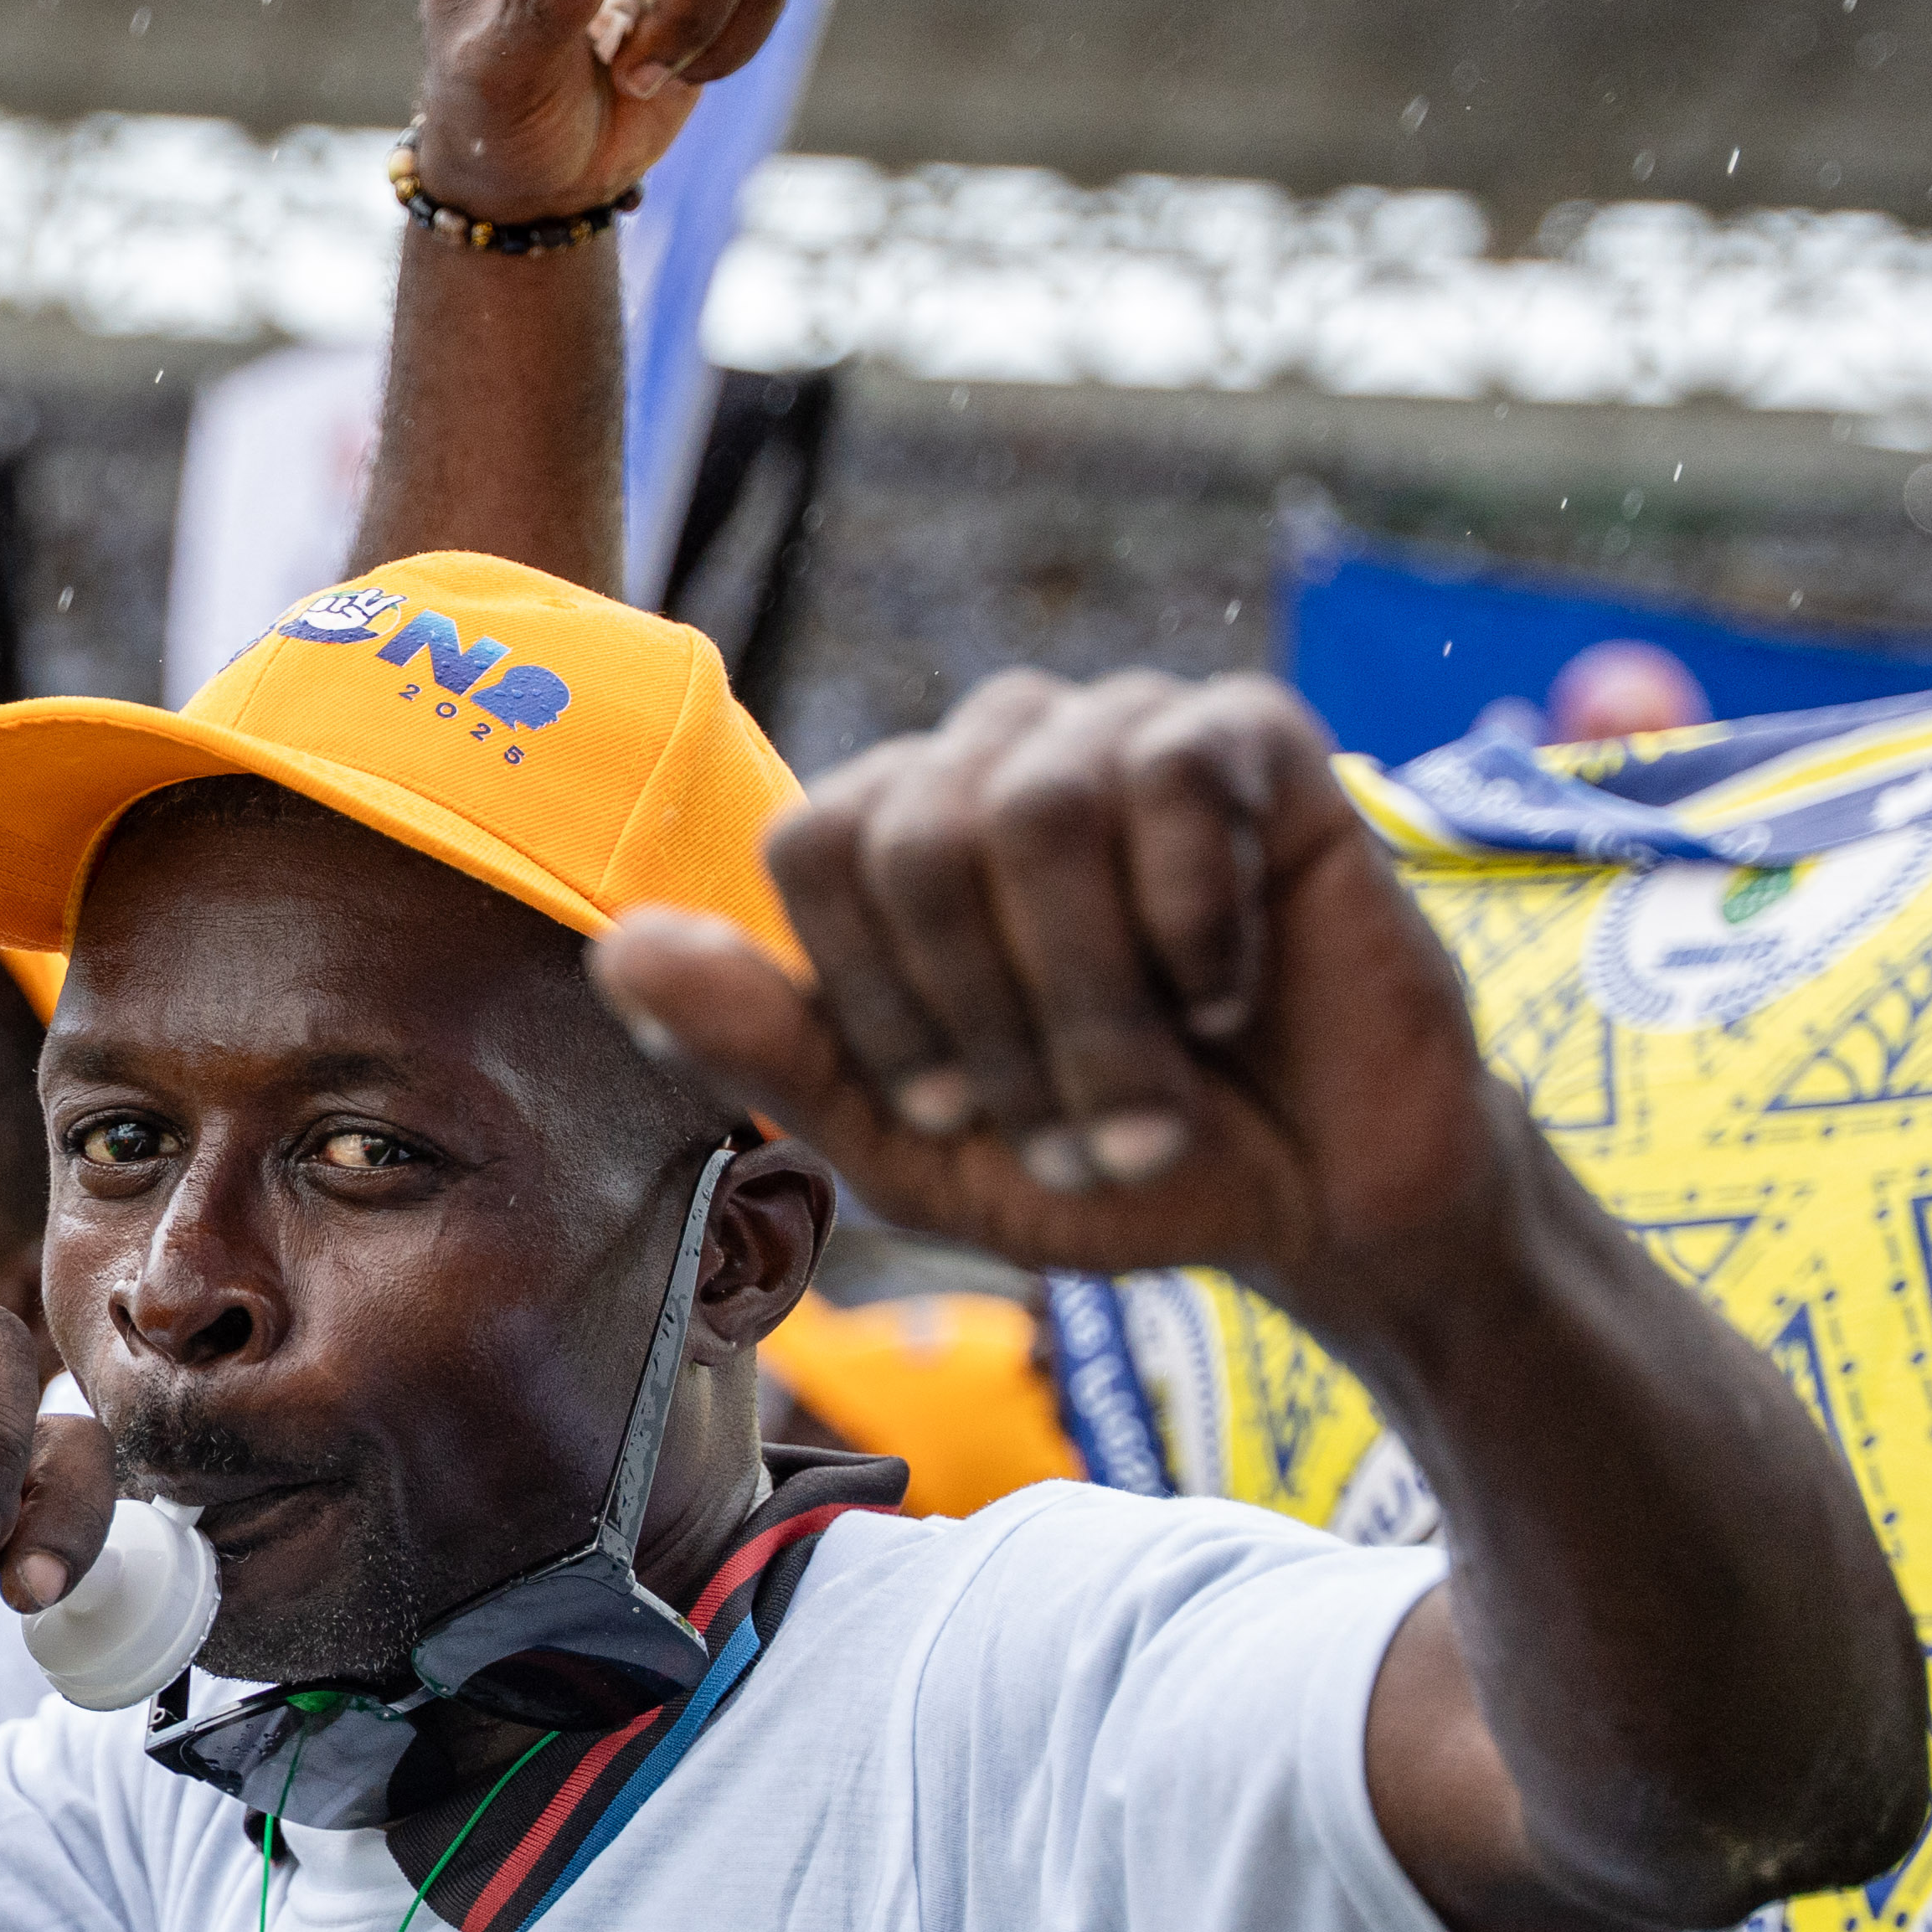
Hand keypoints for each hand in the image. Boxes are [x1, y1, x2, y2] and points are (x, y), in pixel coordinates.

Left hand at [596, 671, 1518, 1301]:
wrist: (1314, 1201)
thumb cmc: (1107, 1162)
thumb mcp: (909, 1149)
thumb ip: (765, 1052)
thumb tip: (617, 952)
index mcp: (900, 835)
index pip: (814, 847)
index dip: (877, 1004)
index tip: (960, 1113)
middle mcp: (995, 757)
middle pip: (913, 835)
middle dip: (989, 1024)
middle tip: (1071, 1121)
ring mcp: (1121, 730)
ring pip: (1034, 810)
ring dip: (1090, 1001)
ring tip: (1148, 1092)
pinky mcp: (1248, 735)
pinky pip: (1172, 776)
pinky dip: (1192, 927)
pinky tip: (1229, 990)